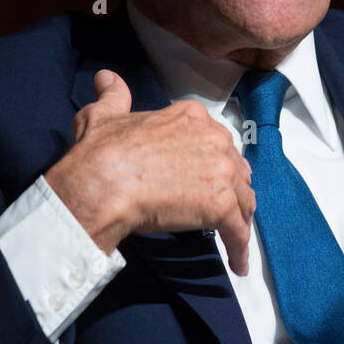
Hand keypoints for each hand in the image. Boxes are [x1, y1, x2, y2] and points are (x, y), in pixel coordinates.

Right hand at [44, 69, 256, 274]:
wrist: (101, 184)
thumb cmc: (100, 154)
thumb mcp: (105, 115)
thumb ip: (114, 97)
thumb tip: (107, 78)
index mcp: (191, 117)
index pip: (215, 141)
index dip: (213, 161)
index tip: (207, 177)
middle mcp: (214, 139)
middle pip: (235, 168)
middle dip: (231, 188)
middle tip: (224, 208)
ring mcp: (220, 171)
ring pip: (242, 198)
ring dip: (239, 218)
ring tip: (234, 235)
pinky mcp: (221, 204)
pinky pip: (238, 231)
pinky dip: (240, 249)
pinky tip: (238, 264)